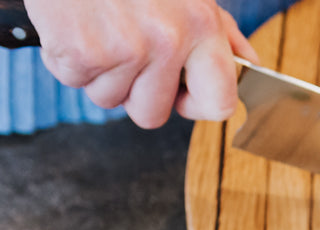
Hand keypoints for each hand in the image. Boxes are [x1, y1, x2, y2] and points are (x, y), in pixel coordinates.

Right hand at [25, 0, 258, 128]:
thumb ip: (220, 30)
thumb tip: (248, 64)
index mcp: (200, 24)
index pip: (219, 102)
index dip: (195, 106)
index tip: (180, 94)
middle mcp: (167, 39)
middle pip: (153, 113)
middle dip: (133, 90)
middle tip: (121, 45)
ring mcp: (124, 48)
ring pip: (111, 98)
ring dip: (98, 72)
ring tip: (95, 25)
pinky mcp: (82, 51)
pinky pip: (74, 79)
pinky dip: (67, 57)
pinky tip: (72, 22)